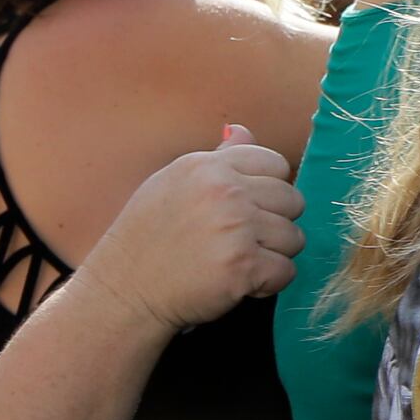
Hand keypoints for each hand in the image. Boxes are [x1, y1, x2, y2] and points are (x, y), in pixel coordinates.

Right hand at [69, 133, 300, 333]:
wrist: (124, 290)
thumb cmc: (148, 239)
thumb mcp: (172, 184)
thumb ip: (216, 159)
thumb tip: (243, 130)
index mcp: (206, 166)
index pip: (275, 163)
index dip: (268, 191)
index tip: (246, 210)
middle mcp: (224, 190)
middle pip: (293, 200)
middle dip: (275, 224)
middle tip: (241, 241)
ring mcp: (236, 227)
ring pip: (294, 237)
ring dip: (273, 255)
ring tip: (236, 261)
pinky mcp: (244, 265)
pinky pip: (286, 271)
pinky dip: (268, 283)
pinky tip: (239, 282)